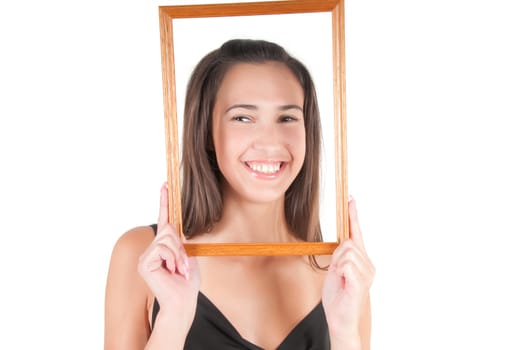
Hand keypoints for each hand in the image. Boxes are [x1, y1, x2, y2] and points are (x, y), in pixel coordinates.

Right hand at [138, 183, 200, 319]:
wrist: (183, 302)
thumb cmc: (187, 283)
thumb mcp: (188, 256)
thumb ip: (180, 242)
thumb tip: (174, 228)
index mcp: (163, 247)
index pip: (164, 220)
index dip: (165, 202)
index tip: (165, 185)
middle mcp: (152, 249)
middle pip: (168, 230)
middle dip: (180, 246)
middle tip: (184, 264)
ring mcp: (146, 256)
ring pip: (166, 238)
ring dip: (178, 254)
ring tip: (180, 269)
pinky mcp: (145, 262)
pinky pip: (162, 248)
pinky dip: (173, 258)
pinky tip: (173, 270)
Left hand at [322, 196, 374, 343]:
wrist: (340, 319)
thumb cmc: (338, 296)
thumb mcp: (336, 270)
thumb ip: (341, 255)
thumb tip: (343, 243)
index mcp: (362, 260)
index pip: (357, 234)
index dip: (353, 216)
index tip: (351, 199)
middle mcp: (368, 264)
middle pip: (347, 243)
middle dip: (336, 256)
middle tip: (338, 273)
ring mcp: (367, 273)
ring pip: (345, 253)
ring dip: (338, 266)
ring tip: (342, 280)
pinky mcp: (362, 282)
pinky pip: (346, 265)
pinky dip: (340, 272)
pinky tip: (344, 283)